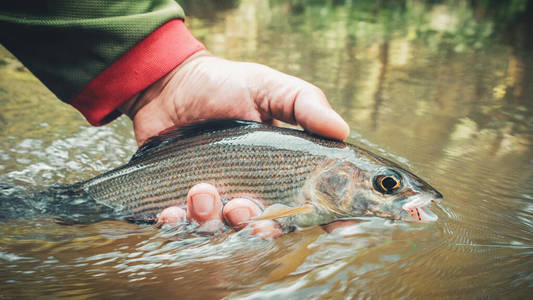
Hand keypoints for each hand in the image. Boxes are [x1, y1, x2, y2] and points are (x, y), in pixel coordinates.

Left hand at [121, 51, 351, 236]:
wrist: (171, 83)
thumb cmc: (225, 83)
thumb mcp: (269, 87)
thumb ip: (305, 105)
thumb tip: (342, 130)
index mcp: (279, 169)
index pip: (308, 200)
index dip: (325, 216)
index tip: (338, 226)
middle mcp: (251, 188)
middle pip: (264, 225)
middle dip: (256, 225)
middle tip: (243, 207)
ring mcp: (216, 195)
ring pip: (221, 228)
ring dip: (212, 219)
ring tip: (201, 190)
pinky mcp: (180, 198)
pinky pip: (180, 225)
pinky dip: (176, 224)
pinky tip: (170, 212)